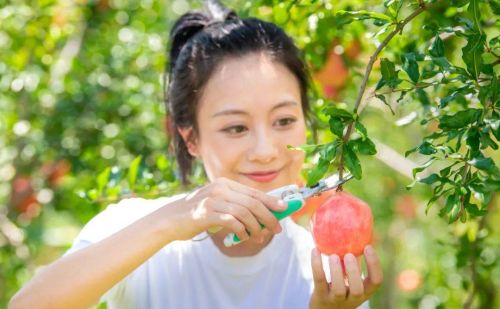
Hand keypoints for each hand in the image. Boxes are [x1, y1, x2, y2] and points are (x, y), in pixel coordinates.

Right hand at [161, 177, 285, 240]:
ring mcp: (212, 200)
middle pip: (253, 203)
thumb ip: (235, 205)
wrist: (169, 220)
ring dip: (256, 227)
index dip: (272, 201)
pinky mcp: (205, 214)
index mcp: (224, 184)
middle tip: (276, 230)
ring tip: (258, 237)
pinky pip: (232, 222)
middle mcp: (219, 188)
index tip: (285, 209)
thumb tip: (263, 215)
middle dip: (269, 217)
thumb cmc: (197, 214)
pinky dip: (241, 231)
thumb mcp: (217, 203)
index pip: (254, 192)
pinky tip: (242, 237)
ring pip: (245, 213)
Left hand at [309, 245, 382, 308]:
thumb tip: (357, 232)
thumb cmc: (340, 287)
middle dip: (354, 271)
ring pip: (339, 289)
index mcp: (364, 291)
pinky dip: (317, 265)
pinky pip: (319, 281)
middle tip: (349, 254)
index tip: (368, 246)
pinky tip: (315, 250)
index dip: (374, 264)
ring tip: (333, 255)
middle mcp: (353, 298)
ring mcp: (336, 300)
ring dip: (336, 271)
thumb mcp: (351, 280)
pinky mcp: (320, 297)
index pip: (376, 281)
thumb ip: (354, 262)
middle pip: (358, 289)